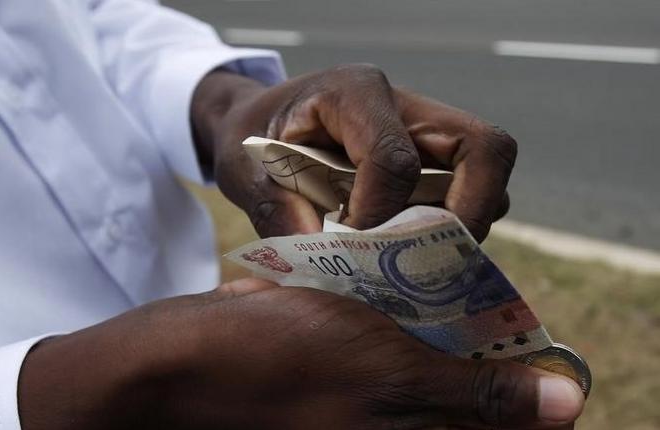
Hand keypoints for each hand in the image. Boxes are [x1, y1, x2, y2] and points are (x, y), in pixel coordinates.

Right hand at [19, 279, 583, 428]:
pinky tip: (365, 288)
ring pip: (418, 366)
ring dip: (426, 323)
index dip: (521, 382)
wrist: (167, 369)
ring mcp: (353, 410)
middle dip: (472, 343)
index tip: (517, 335)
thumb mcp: (379, 374)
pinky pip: (376, 353)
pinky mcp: (328, 384)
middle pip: (460, 394)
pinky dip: (383, 319)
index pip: (497, 422)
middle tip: (456, 295)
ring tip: (408, 283)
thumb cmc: (270, 366)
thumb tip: (569, 406)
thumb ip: (473, 395)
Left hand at [192, 64, 515, 240]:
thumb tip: (322, 254)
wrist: (259, 122)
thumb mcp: (242, 169)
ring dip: (464, 224)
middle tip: (429, 260)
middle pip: (485, 149)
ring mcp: (427, 130)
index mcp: (353, 93)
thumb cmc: (250, 138)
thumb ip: (276, 208)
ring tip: (418, 260)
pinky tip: (413, 253)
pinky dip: (452, 227)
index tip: (349, 246)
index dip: (378, 213)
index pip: (392, 157)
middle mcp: (405, 105)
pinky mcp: (433, 156)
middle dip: (469, 213)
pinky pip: (468, 190)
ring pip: (486, 172)